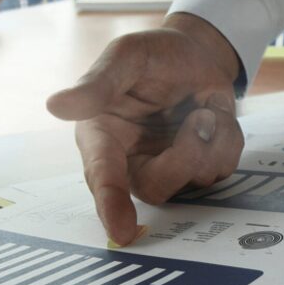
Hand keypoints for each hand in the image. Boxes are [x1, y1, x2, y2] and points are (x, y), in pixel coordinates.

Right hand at [46, 13, 242, 244]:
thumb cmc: (152, 55)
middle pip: (157, 187)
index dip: (111, 205)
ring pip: (195, 179)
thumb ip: (98, 84)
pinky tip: (213, 114)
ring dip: (211, 139)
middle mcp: (131, 161)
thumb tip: (56, 105)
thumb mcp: (125, 56)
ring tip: (203, 107)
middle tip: (201, 117)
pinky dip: (227, 137)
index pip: (103, 178)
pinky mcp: (198, 167)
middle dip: (186, 157)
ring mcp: (168, 168)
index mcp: (102, 137)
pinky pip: (222, 167)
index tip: (121, 232)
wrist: (195, 52)